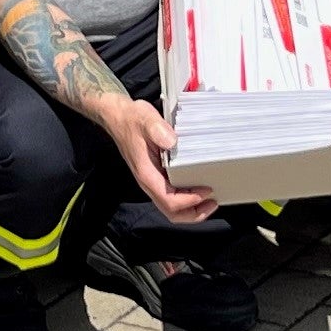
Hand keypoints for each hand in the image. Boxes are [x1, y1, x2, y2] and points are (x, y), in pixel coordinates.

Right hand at [103, 93, 221, 225]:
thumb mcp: (145, 119)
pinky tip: (198, 189)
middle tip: (212, 203)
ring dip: (191, 209)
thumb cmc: (131, 119)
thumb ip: (157, 129)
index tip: (206, 190)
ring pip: (171, 207)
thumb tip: (172, 142)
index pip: (168, 200)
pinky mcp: (157, 176)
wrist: (118, 117)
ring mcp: (153, 180)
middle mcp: (149, 182)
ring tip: (210, 201)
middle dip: (193, 213)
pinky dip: (187, 198)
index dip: (189, 201)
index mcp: (147, 174)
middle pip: (170, 211)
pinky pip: (171, 196)